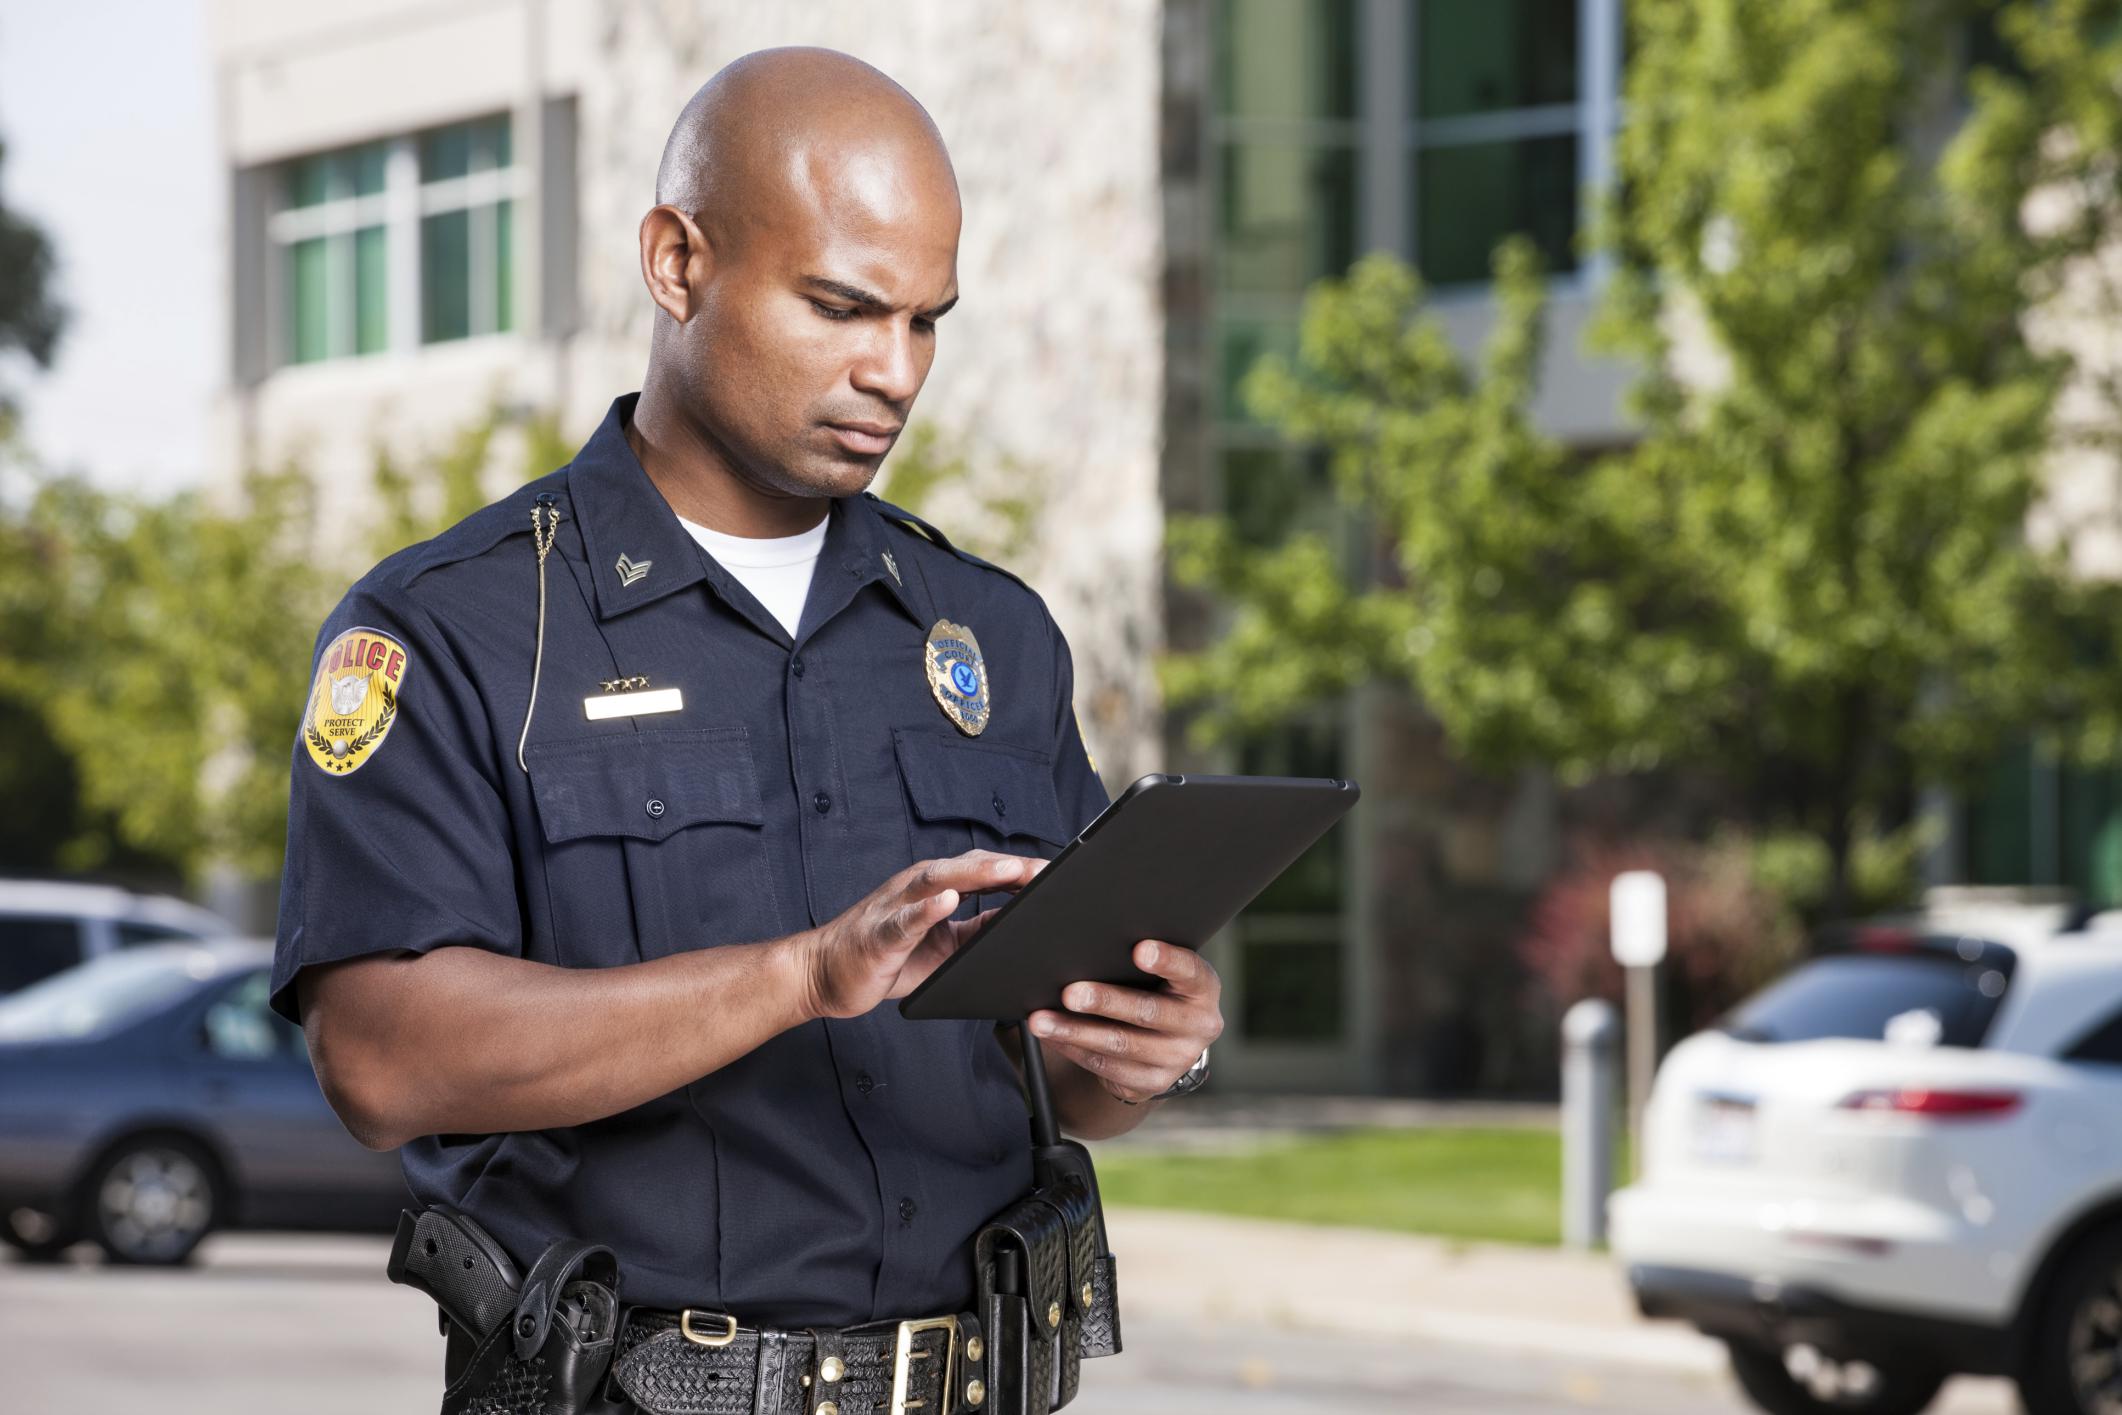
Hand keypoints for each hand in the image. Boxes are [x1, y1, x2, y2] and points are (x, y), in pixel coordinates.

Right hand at [795, 850, 1043, 1019]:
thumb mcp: (945, 946)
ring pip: (938, 880)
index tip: (1058, 872)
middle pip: (968, 867)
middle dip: (1008, 866)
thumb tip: (1019, 919)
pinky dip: (927, 908)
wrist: (822, 974)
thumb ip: (978, 928)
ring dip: (974, 873)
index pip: (985, 871)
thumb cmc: (884, 959)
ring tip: (1007, 869)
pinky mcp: (879, 933)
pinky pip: (904, 918)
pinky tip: (947, 901)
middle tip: (1045, 867)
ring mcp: (896, 906)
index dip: (1021, 870)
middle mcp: (917, 888)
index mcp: (936, 889)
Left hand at [1026, 940, 1223, 1103]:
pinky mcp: (1152, 1082)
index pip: (1190, 971)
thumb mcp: (1162, 970)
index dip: (1167, 960)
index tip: (1140, 950)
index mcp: (1203, 988)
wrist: (1169, 1041)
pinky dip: (1074, 1049)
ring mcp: (1177, 1059)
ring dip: (1075, 1031)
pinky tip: (1051, 1036)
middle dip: (1105, 1001)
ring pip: (1120, 1044)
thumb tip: (1081, 939)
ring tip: (1041, 1020)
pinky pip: (1106, 1066)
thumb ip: (1138, 954)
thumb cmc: (1155, 988)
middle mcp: (1199, 1025)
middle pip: (1148, 1012)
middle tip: (1070, 993)